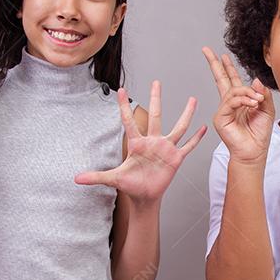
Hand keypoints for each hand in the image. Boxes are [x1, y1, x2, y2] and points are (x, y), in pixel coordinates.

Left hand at [74, 80, 206, 204]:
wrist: (144, 197)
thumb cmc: (130, 186)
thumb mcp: (113, 179)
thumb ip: (96, 177)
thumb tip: (75, 179)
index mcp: (137, 144)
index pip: (129, 121)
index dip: (124, 106)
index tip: (121, 90)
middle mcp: (153, 142)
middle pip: (156, 116)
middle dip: (156, 99)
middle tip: (156, 81)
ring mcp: (166, 149)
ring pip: (178, 128)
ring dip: (186, 114)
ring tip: (192, 99)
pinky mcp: (176, 159)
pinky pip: (188, 146)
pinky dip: (196, 138)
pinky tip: (204, 128)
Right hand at [202, 47, 273, 164]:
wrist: (254, 151)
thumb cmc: (259, 134)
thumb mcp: (267, 110)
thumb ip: (263, 94)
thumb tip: (255, 80)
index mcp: (239, 101)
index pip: (230, 80)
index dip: (226, 67)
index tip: (222, 55)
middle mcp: (229, 104)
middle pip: (220, 79)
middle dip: (214, 64)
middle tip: (207, 50)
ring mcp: (223, 110)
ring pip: (232, 91)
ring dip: (247, 93)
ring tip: (258, 101)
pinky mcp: (220, 117)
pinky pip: (231, 102)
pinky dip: (243, 100)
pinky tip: (253, 104)